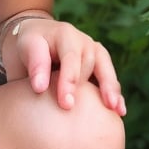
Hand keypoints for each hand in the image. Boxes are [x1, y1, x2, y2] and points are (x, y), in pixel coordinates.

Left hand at [5, 17, 125, 115]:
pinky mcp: (100, 64)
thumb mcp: (28, 46)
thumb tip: (40, 88)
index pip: (70, 59)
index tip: (65, 104)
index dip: (69, 81)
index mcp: (66, 34)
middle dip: (87, 90)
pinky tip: (120, 111)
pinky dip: (115, 94)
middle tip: (84, 114)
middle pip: (89, 66)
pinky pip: (109, 78)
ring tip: (114, 110)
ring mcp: (95, 52)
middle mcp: (85, 42)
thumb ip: (35, 64)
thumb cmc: (31, 44)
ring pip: (105, 71)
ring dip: (110, 91)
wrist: (40, 35)